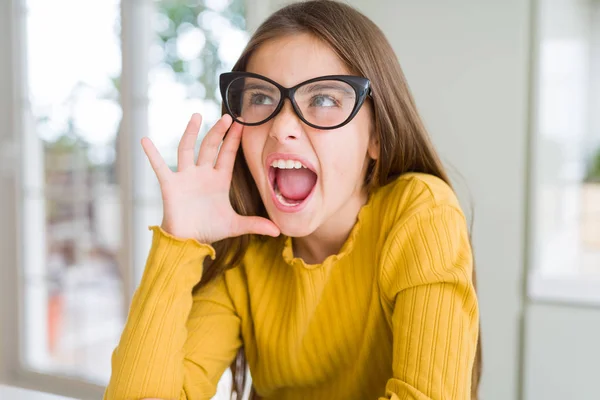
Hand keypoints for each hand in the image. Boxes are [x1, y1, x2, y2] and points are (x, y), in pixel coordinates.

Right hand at [141, 113, 279, 243]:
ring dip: (191, 133)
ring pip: (188, 149)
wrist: (188, 241)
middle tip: (227, 116)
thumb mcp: (235, 226)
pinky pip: (159, 166)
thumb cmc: (209, 229)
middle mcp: (202, 174)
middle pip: (210, 147)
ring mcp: (186, 177)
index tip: (241, 123)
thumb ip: (255, 224)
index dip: (234, 140)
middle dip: (218, 132)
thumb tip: (279, 231)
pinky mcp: (170, 185)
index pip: (228, 155)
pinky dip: (152, 154)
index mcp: (219, 180)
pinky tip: (144, 140)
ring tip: (196, 116)